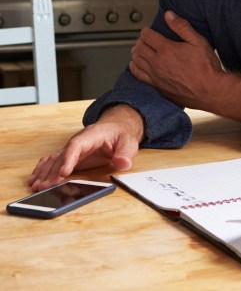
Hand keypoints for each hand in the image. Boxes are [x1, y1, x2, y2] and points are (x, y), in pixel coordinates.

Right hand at [28, 105, 142, 191]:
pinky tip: (35, 179)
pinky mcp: (70, 157)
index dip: (68, 159)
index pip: (76, 146)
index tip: (63, 173)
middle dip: (52, 172)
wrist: (116, 128)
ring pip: (54, 160)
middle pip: (61, 156)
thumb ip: (125, 154)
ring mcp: (72, 149)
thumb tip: (123, 163)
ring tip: (36, 186)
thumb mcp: (128, 143)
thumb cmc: (121, 135)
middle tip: (44, 187)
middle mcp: (77, 142)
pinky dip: (43, 170)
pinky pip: (53, 162)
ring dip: (44, 173)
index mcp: (90, 136)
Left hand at [130, 10, 240, 115]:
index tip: (149, 31)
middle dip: (140, 41)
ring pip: (136, 60)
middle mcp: (158, 62)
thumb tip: (169, 15)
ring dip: (136, 53)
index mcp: (167, 49)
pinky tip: (136, 65)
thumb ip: (182, 27)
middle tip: (145, 39)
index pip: (147, 36)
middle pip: (139, 47)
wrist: (210, 90)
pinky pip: (138, 75)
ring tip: (139, 49)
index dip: (146, 31)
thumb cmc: (207, 67)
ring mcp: (156, 75)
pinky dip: (134, 67)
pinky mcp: (157, 86)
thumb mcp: (199, 41)